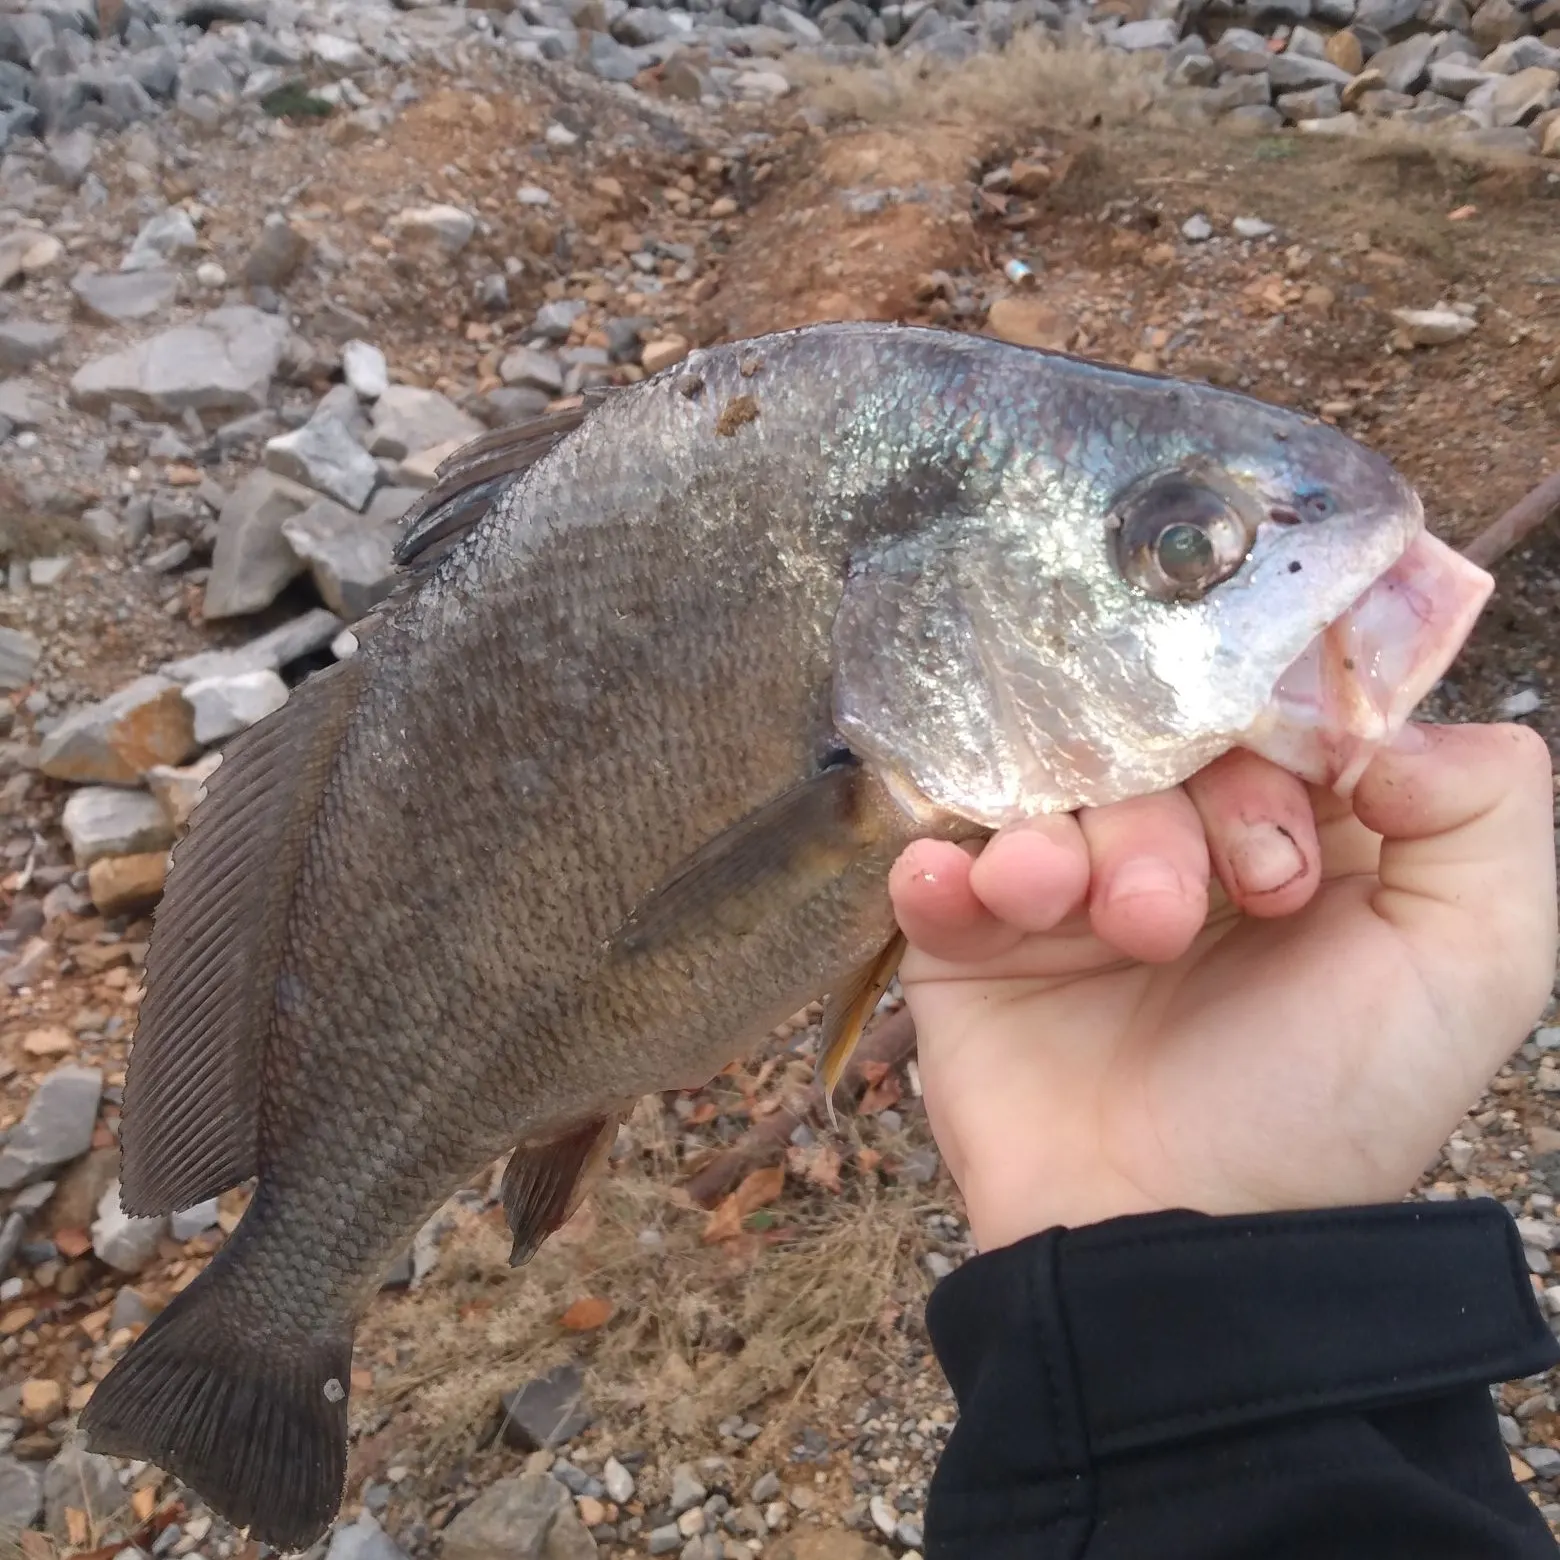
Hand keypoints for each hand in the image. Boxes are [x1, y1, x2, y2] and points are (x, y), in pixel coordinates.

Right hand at [889, 724, 1557, 1251]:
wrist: (1172, 1246)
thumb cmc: (1322, 1111)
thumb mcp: (1472, 964)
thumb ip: (1489, 810)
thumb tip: (1376, 729)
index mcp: (1291, 835)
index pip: (1259, 709)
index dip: (1266, 754)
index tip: (1281, 865)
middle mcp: (1175, 848)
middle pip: (1141, 741)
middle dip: (1167, 823)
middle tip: (1177, 924)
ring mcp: (1063, 892)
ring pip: (1042, 788)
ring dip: (1065, 845)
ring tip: (1086, 924)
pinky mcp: (968, 941)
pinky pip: (934, 860)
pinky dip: (943, 869)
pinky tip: (971, 897)